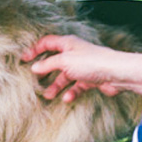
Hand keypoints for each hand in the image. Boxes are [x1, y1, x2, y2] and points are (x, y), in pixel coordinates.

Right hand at [22, 35, 141, 101]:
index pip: (47, 43)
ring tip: (48, 95)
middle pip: (55, 61)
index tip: (24, 59)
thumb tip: (34, 67)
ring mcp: (82, 67)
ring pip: (65, 76)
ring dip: (56, 85)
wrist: (117, 73)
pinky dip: (71, 92)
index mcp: (68, 43)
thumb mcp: (64, 61)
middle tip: (35, 80)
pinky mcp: (90, 79)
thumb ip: (48, 64)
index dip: (35, 50)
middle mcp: (75, 54)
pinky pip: (76, 86)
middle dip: (45, 71)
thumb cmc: (92, 62)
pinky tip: (67, 98)